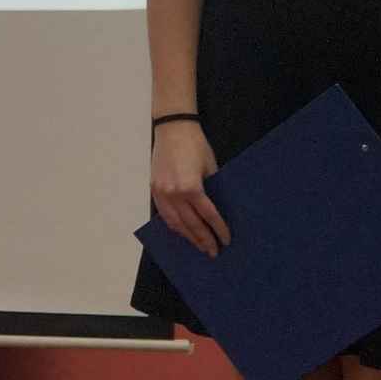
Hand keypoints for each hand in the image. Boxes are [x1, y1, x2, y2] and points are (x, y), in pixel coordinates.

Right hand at [150, 119, 228, 254]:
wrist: (172, 128)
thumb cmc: (196, 145)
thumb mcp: (211, 167)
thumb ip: (213, 190)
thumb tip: (219, 211)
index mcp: (191, 187)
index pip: (208, 216)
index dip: (218, 230)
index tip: (226, 240)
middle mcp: (174, 193)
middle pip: (191, 224)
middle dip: (203, 239)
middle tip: (213, 252)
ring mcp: (161, 193)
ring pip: (175, 223)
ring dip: (188, 237)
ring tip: (199, 246)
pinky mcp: (154, 189)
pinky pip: (164, 215)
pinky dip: (174, 226)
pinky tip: (183, 232)